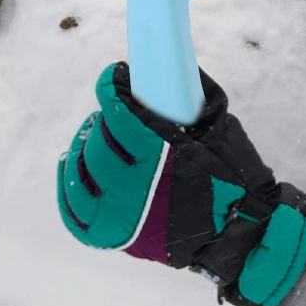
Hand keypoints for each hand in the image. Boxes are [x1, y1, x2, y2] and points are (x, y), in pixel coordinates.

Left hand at [58, 62, 305, 305]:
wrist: (236, 236)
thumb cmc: (233, 181)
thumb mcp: (221, 132)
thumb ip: (196, 97)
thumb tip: (170, 67)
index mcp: (160, 158)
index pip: (119, 115)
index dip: (110, 88)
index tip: (112, 77)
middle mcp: (133, 190)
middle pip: (98, 143)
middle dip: (103, 120)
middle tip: (112, 112)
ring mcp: (118, 218)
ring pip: (80, 173)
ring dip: (84, 148)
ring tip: (95, 137)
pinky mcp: (110, 237)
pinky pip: (72, 209)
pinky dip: (69, 183)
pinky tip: (73, 164)